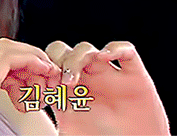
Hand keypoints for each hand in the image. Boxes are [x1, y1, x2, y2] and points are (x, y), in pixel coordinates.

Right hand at [0, 37, 60, 135]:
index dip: (19, 69)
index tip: (33, 83)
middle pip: (3, 51)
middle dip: (28, 59)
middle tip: (46, 73)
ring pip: (8, 49)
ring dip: (32, 58)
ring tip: (48, 73)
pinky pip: (11, 58)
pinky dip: (31, 60)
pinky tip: (43, 70)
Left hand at [44, 41, 169, 134]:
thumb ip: (53, 130)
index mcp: (70, 94)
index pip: (49, 68)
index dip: (43, 74)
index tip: (42, 89)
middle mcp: (87, 81)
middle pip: (64, 53)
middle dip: (57, 61)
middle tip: (58, 82)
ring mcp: (109, 76)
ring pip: (88, 49)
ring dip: (77, 58)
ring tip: (72, 79)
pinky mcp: (134, 76)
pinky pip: (126, 50)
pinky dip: (116, 49)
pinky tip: (106, 57)